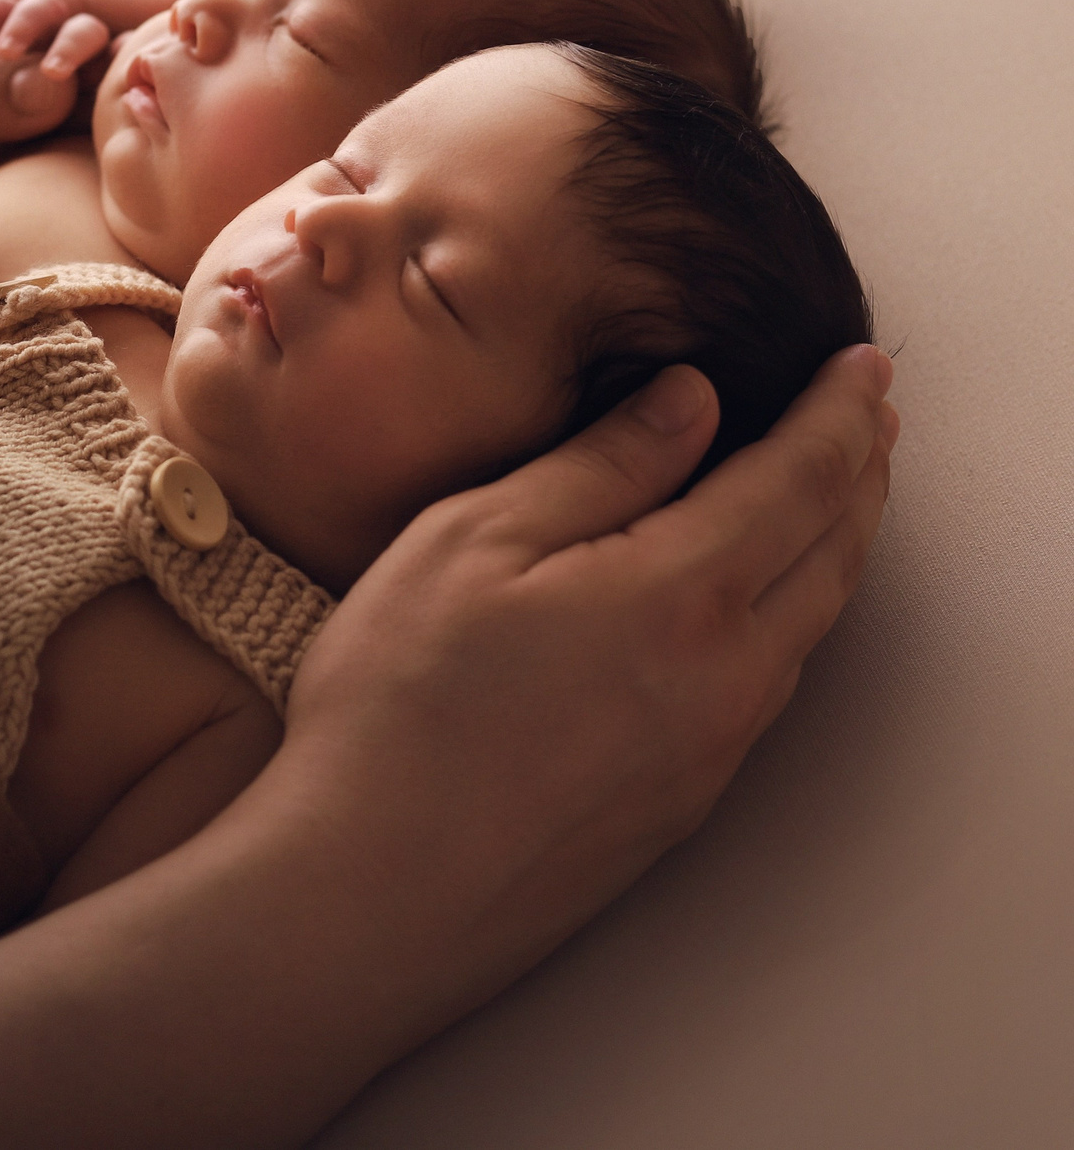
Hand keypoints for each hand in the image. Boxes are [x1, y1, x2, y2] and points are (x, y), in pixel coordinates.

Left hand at [0, 0, 188, 180]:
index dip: (154, 2)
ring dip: (128, 112)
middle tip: (160, 99)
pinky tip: (137, 171)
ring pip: (98, 94)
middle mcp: (2, 34)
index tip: (214, 17)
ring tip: (167, 136)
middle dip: (145, 61)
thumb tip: (50, 86)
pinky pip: (69, 143)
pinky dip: (102, 153)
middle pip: (108, 38)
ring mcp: (6, 90)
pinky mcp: (2, 144)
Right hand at [280, 343, 897, 1013]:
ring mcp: (710, 748)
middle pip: (832, 554)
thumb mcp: (473, 540)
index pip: (798, 478)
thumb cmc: (400, 705)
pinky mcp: (681, 802)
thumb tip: (690, 401)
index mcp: (679, 592)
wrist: (379, 883)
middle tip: (870, 417)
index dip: (837, 414)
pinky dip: (790, 615)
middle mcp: (725, 674)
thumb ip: (596, 466)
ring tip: (831, 498)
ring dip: (834, 547)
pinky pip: (768, 685)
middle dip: (860, 474)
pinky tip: (753, 606)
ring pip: (809, 626)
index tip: (859, 367)